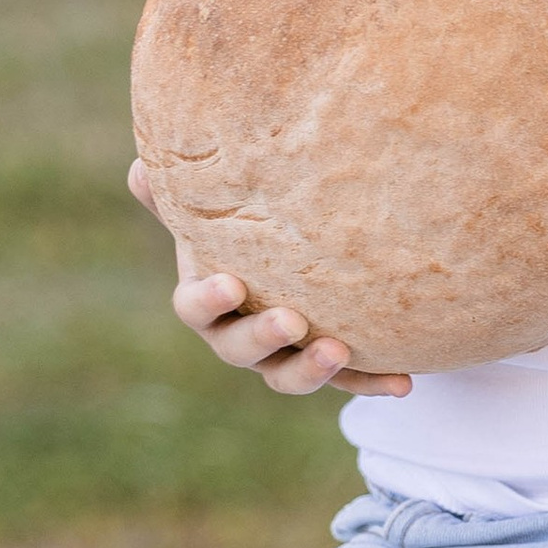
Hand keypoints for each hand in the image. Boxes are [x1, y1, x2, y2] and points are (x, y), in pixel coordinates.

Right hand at [126, 162, 411, 396]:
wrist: (291, 261)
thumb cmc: (241, 232)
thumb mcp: (214, 214)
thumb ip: (184, 196)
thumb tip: (143, 164)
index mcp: (206, 300)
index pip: (194, 307)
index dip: (208, 301)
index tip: (230, 284)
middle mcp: (238, 337)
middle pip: (240, 350)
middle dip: (264, 339)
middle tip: (292, 322)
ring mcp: (281, 358)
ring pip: (288, 377)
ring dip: (313, 370)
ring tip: (340, 351)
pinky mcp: (326, 369)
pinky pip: (348, 382)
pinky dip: (371, 382)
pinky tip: (404, 384)